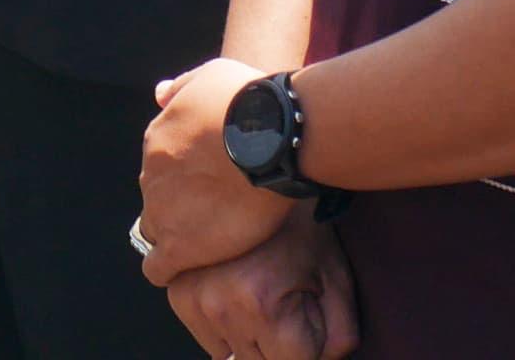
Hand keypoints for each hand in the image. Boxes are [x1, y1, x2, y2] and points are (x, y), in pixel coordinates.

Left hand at [139, 59, 299, 283]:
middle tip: (213, 214)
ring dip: (177, 236)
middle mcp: (152, 175)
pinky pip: (158, 268)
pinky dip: (168, 270)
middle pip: (157, 199)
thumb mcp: (210, 76)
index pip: (161, 168)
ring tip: (208, 242)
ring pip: (157, 231)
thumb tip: (159, 94)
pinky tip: (186, 269)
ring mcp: (163, 211)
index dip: (183, 180)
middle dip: (178, 208)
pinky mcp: (180, 245)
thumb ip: (182, 88)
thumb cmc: (248, 100)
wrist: (270, 136)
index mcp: (158, 139)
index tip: (207, 185)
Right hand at [163, 207, 355, 359]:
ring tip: (259, 291)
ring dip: (246, 335)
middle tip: (283, 298)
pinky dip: (222, 323)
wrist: (256, 173)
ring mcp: (191, 296)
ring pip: (227, 352)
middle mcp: (218, 304)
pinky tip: (237, 289)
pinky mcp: (177, 290)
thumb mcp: (336, 282)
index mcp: (260, 304)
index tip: (306, 316)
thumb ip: (336, 340)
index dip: (306, 346)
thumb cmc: (303, 228)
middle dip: (275, 342)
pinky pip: (204, 334)